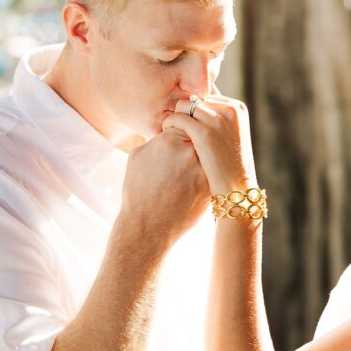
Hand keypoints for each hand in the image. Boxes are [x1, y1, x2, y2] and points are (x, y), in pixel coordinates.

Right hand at [120, 127, 209, 243]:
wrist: (147, 226)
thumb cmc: (138, 192)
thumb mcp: (137, 157)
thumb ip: (155, 139)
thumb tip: (167, 130)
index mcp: (168, 140)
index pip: (186, 124)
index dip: (184, 132)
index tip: (181, 141)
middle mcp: (187, 151)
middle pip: (200, 136)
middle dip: (196, 143)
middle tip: (188, 155)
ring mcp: (201, 168)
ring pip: (209, 153)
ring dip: (204, 158)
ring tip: (190, 170)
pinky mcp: (210, 184)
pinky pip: (213, 171)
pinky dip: (208, 173)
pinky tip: (194, 182)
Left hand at [163, 94, 257, 194]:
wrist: (236, 188)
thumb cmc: (228, 164)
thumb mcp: (230, 135)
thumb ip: (218, 118)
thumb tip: (193, 103)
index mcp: (237, 108)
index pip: (206, 96)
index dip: (193, 110)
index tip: (188, 125)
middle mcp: (230, 109)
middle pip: (194, 98)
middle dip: (184, 113)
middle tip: (179, 130)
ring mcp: (219, 120)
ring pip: (183, 105)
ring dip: (175, 117)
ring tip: (173, 132)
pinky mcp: (205, 132)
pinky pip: (177, 118)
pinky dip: (169, 125)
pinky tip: (168, 136)